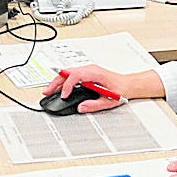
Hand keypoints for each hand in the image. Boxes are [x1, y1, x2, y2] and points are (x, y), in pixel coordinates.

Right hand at [40, 63, 154, 112]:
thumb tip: (81, 107)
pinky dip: (63, 81)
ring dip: (57, 81)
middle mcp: (89, 69)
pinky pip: (71, 75)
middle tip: (47, 91)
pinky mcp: (86, 74)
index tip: (64, 95)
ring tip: (49, 91)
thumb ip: (94, 105)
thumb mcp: (108, 100)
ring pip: (67, 72)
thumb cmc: (121, 89)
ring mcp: (87, 70)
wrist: (128, 84)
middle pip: (67, 72)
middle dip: (55, 82)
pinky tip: (58, 89)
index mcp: (95, 73)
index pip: (75, 75)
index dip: (67, 85)